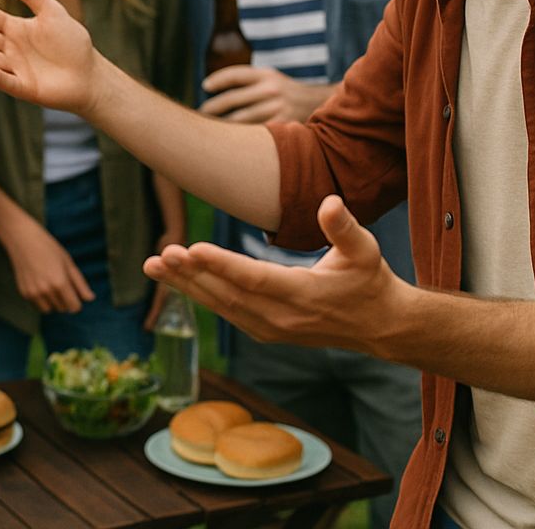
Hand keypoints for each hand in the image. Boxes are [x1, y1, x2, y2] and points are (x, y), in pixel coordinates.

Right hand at [0, 217, 93, 313]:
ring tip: (51, 285)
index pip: (74, 307)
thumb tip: (90, 299)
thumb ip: (80, 283)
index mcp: (60, 283)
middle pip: (62, 308)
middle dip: (65, 300)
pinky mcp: (24, 293)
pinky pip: (37, 305)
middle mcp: (46, 291)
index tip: (75, 294)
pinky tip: (40, 283)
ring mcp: (33, 293)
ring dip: (53, 302)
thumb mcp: (68, 263)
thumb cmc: (49, 248)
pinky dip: (41, 299)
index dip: (77, 302)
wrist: (23, 240)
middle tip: (61, 283)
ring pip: (49, 310)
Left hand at [142, 195, 404, 352]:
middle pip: (229, 295)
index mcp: (305, 295)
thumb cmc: (370, 281)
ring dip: (186, 286)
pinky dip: (199, 295)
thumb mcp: (365, 250)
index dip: (222, 265)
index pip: (255, 280)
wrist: (381, 327)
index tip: (190, 250)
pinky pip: (226, 312)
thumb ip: (344, 227)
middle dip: (191, 275)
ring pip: (221, 306)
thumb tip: (328, 201)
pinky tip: (177, 280)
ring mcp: (272, 329)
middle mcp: (283, 318)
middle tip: (158, 255)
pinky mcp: (265, 331)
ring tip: (153, 266)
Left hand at [199, 65, 329, 123]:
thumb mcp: (271, 79)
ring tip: (208, 130)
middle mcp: (271, 89)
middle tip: (200, 114)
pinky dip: (240, 136)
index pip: (235, 74)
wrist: (319, 105)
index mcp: (266, 75)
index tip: (205, 86)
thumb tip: (212, 88)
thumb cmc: (285, 93)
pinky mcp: (283, 125)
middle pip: (232, 99)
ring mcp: (278, 108)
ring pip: (240, 119)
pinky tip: (229, 141)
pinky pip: (255, 132)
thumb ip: (248, 82)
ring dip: (221, 125)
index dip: (217, 80)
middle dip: (212, 108)